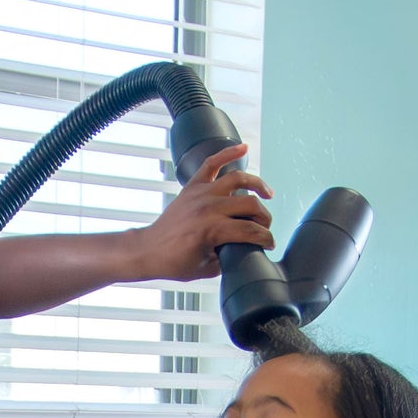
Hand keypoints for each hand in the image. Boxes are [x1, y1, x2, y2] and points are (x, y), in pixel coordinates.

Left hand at [128, 144, 273, 281]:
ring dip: (257, 185)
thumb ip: (229, 258)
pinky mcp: (193, 186)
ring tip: (267, 193)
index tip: (269, 243)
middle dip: (264, 217)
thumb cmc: (173, 262)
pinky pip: (212, 162)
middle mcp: (209, 208)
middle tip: (265, 226)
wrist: (149, 250)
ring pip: (238, 179)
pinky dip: (229, 152)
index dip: (265, 238)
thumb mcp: (207, 269)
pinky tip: (244, 148)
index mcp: (213, 230)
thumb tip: (244, 250)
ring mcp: (201, 193)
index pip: (251, 231)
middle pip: (250, 204)